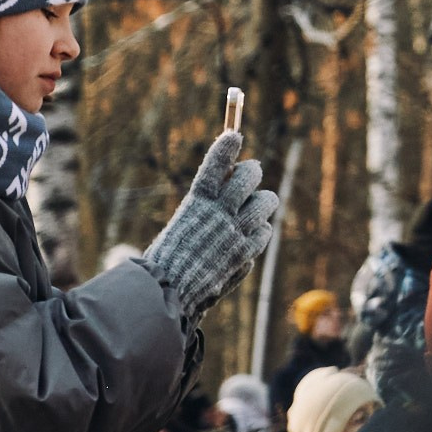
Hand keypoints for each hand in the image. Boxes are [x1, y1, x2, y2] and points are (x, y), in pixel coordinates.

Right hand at [142, 130, 281, 323]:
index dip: (226, 147)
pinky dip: (259, 232)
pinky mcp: (246, 253)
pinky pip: (264, 232)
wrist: (167, 296)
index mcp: (196, 203)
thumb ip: (203, 206)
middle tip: (249, 174)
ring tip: (252, 207)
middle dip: (251, 172)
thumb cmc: (165, 261)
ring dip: (262, 200)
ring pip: (266, 200)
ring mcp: (236, 233)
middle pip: (250, 176)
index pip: (215, 165)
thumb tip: (225, 181)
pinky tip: (248, 237)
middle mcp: (219, 213)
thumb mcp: (179, 225)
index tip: (234, 135)